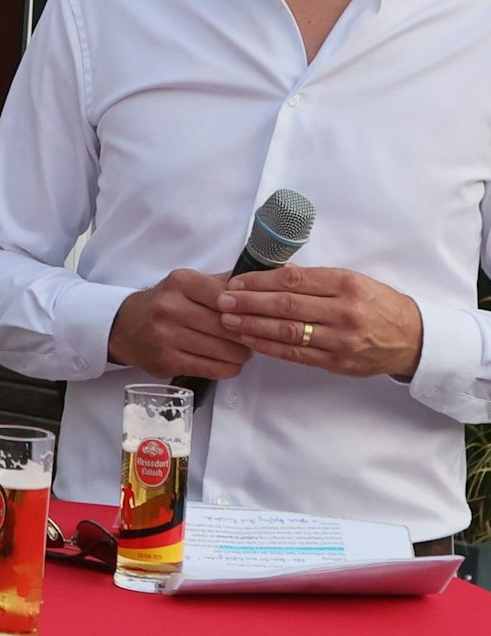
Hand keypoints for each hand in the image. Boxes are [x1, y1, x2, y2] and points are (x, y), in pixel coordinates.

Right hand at [106, 269, 253, 379]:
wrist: (124, 327)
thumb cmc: (163, 305)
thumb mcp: (186, 284)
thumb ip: (219, 283)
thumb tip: (255, 283)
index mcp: (179, 282)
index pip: (227, 296)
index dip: (246, 309)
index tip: (253, 315)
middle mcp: (170, 307)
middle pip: (228, 326)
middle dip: (246, 335)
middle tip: (252, 337)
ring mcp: (166, 336)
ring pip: (224, 350)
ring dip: (241, 354)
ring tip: (241, 351)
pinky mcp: (167, 361)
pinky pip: (212, 369)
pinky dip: (228, 368)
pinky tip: (228, 363)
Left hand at [218, 266, 423, 377]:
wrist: (412, 338)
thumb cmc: (376, 304)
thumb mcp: (352, 281)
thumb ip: (314, 280)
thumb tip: (271, 274)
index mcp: (346, 284)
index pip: (293, 280)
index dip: (260, 281)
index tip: (236, 282)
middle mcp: (343, 311)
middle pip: (286, 306)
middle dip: (249, 303)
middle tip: (223, 300)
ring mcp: (340, 339)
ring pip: (288, 331)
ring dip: (253, 326)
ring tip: (228, 320)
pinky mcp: (337, 362)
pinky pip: (296, 354)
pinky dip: (268, 346)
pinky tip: (249, 339)